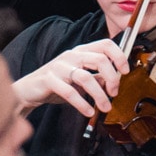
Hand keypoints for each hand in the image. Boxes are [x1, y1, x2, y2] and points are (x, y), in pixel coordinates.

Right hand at [12, 38, 131, 119]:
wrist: (29, 90)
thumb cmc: (57, 83)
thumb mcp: (80, 80)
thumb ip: (97, 78)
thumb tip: (114, 81)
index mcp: (81, 51)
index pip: (106, 44)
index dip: (119, 56)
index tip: (126, 71)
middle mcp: (71, 55)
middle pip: (100, 59)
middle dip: (112, 78)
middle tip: (114, 94)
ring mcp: (59, 66)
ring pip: (85, 77)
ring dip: (99, 95)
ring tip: (105, 107)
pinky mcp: (49, 79)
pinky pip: (69, 91)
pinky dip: (81, 103)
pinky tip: (88, 111)